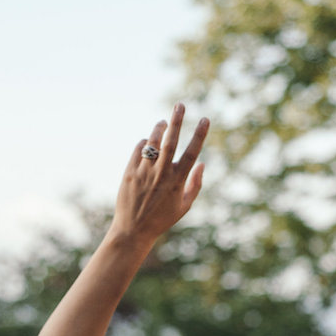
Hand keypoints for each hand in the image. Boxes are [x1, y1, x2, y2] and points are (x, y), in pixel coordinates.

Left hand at [113, 103, 209, 242]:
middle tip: (180, 105)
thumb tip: (201, 163)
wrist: (133, 230)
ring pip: (152, 142)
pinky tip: (147, 142)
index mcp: (177, 181)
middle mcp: (160, 174)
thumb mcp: (184, 206)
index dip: (199, 135)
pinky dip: (144, 143)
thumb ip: (195, 184)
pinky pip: (138, 150)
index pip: (191, 153)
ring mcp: (144, 172)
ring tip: (163, 122)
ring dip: (158, 129)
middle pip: (170, 141)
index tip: (205, 119)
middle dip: (177, 121)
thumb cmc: (162, 219)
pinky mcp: (129, 172)